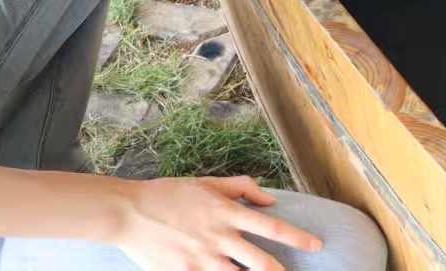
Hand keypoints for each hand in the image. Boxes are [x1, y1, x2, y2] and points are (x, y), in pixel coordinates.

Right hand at [117, 176, 320, 270]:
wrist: (129, 212)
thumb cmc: (170, 194)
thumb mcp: (208, 182)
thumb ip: (242, 188)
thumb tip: (270, 200)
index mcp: (227, 212)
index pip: (271, 227)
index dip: (297, 237)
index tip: (316, 245)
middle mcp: (218, 238)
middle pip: (260, 261)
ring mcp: (201, 259)